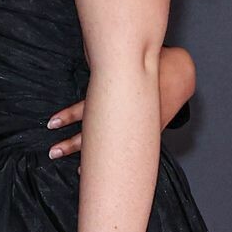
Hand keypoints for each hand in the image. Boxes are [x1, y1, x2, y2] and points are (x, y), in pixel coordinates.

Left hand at [47, 45, 196, 158]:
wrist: (180, 74)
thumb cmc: (151, 65)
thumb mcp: (127, 64)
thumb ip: (106, 70)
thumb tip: (85, 58)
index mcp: (116, 95)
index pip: (86, 108)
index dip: (68, 116)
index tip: (51, 123)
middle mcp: (124, 114)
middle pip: (92, 133)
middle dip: (71, 144)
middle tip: (52, 152)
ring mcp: (136, 127)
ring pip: (108, 147)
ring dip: (90, 158)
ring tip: (78, 170)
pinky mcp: (147, 134)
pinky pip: (127, 151)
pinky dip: (116, 161)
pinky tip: (106, 173)